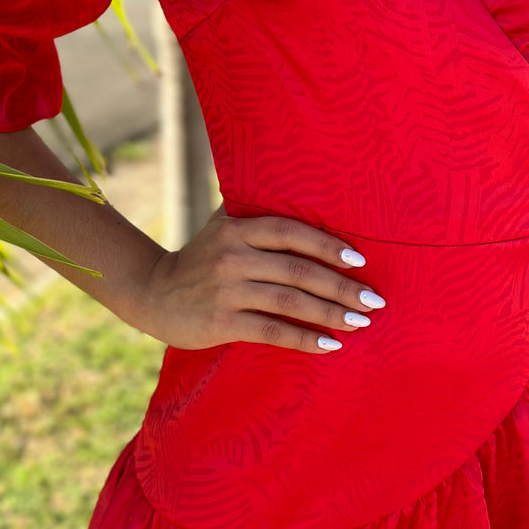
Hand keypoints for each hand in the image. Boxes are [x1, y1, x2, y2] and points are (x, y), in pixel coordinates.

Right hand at [132, 207, 383, 352]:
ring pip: (290, 302)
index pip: (291, 232)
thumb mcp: (222, 225)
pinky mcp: (221, 322)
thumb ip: (255, 209)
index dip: (328, 245)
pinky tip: (331, 345)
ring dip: (330, 313)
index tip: (360, 261)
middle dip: (341, 286)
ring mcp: (226, 290)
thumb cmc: (201, 257)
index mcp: (238, 229)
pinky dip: (304, 339)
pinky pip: (272, 331)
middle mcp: (233, 256)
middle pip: (298, 270)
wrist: (152, 293)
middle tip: (376, 300)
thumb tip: (300, 183)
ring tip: (361, 322)